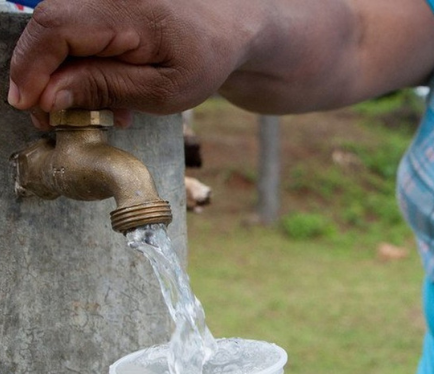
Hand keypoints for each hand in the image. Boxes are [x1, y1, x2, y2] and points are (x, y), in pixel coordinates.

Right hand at [8, 0, 256, 120]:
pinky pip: (74, 29)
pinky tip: (100, 93)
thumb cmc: (203, 59)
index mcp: (130, 9)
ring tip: (86, 110)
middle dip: (40, 77)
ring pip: (57, 30)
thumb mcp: (162, 90)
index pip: (55, 28)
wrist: (225, 27)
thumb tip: (48, 96)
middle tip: (51, 119)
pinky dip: (77, 62)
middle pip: (49, 28)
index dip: (31, 68)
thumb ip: (104, 88)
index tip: (26, 105)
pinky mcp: (101, 0)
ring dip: (61, 74)